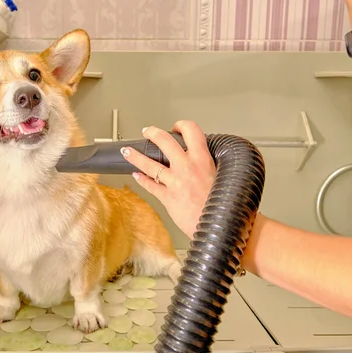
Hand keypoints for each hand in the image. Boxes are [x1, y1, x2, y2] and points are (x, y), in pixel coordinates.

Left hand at [120, 120, 215, 238]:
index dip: (181, 125)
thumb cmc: (222, 205)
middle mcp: (187, 167)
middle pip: (164, 141)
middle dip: (152, 133)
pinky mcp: (167, 198)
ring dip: (135, 156)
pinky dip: (141, 180)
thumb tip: (206, 161)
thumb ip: (210, 166)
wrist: (217, 227)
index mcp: (203, 160)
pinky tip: (136, 176)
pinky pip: (150, 186)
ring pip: (149, 164)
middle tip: (147, 132)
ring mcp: (175, 182)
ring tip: (127, 152)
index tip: (177, 127)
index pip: (191, 131)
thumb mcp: (224, 177)